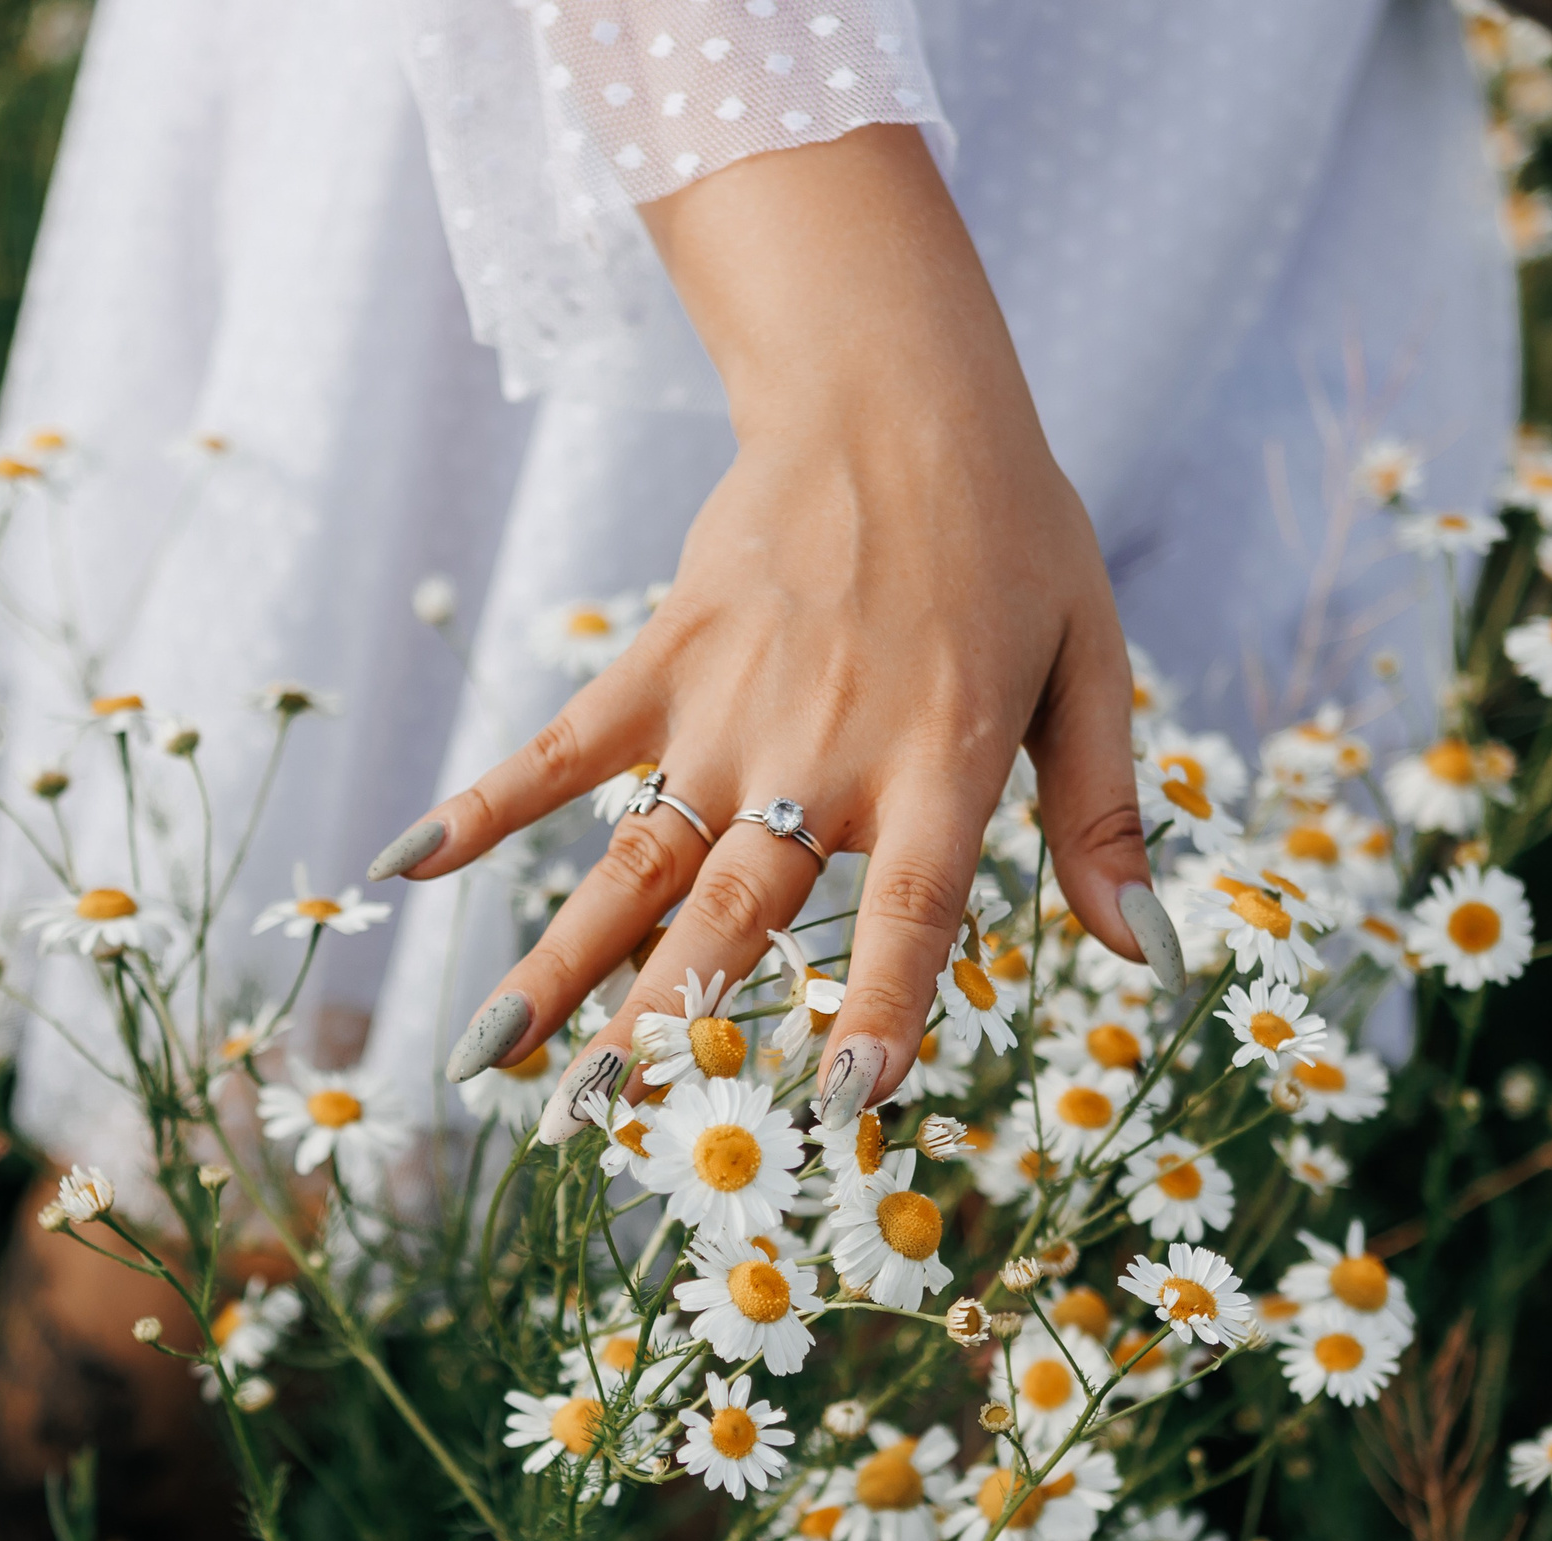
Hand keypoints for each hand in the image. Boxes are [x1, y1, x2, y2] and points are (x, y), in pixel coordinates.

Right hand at [364, 126, 1181, 1139]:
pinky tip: (407, 867)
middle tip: (594, 1136)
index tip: (838, 1107)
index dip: (876, 1011)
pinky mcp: (667, 658)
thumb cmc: (1012, 538)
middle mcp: (823, 752)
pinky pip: (566, 745)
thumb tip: (1145, 955)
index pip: (909, 915)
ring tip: (488, 1061)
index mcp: (940, 765)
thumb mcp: (1089, 667)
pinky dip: (486, 804)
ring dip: (558, 964)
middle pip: (735, 918)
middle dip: (664, 1033)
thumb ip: (1100, 817)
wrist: (899, 394)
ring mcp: (729, 707)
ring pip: (635, 862)